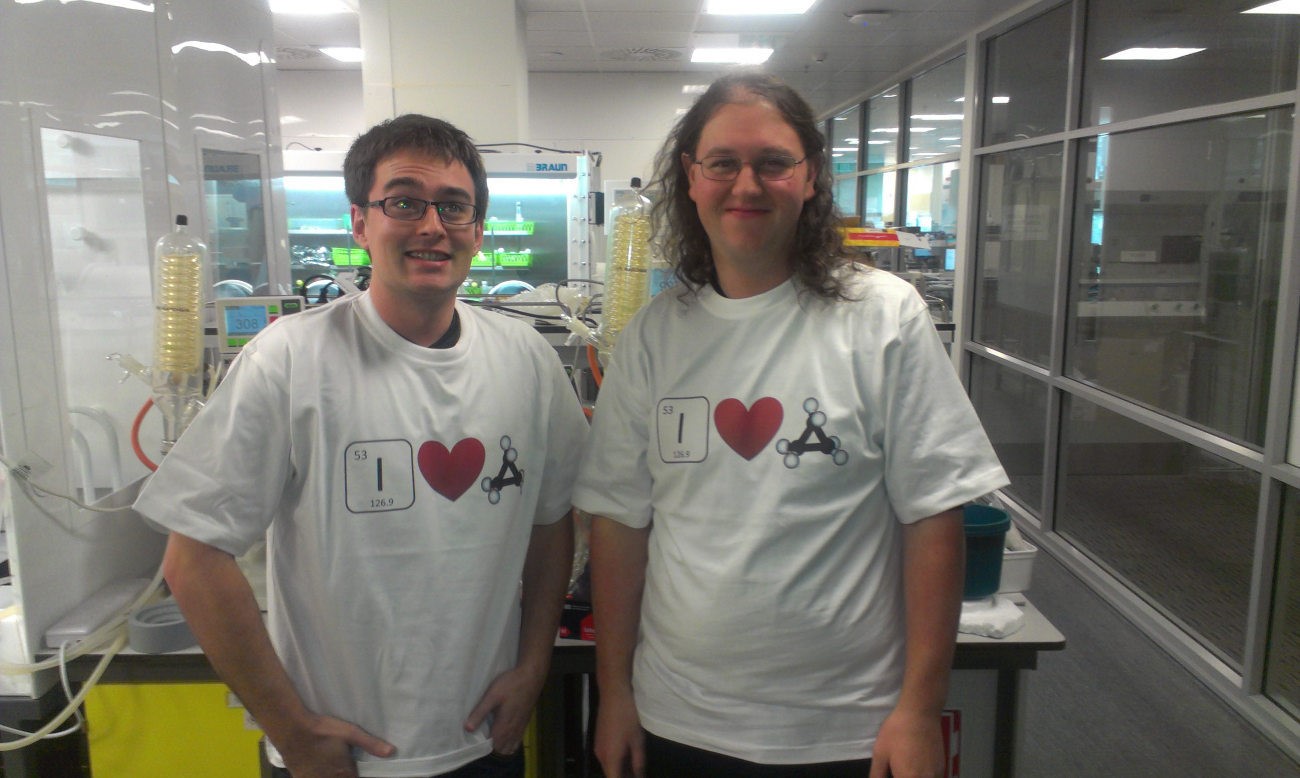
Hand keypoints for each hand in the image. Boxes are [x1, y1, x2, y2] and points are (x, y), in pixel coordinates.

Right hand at [278, 713, 394, 777]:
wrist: (292, 729)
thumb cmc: (323, 730)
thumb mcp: (350, 733)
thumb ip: (370, 744)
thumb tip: (391, 752)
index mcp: (343, 773)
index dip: (355, 775)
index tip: (356, 769)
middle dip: (345, 775)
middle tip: (344, 765)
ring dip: (332, 775)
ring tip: (332, 765)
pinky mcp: (300, 777)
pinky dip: (318, 775)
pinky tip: (318, 768)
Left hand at [463, 665, 545, 754]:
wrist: (532, 676)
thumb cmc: (510, 685)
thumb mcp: (492, 696)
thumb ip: (480, 712)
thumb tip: (467, 729)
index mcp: (503, 726)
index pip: (493, 746)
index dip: (484, 749)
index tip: (475, 746)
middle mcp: (513, 729)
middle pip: (502, 748)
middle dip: (492, 750)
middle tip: (481, 744)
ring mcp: (521, 726)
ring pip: (511, 745)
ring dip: (502, 747)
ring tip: (492, 744)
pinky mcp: (525, 721)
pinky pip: (518, 739)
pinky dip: (511, 744)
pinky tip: (507, 740)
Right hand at [592, 689, 644, 777]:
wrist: (613, 695)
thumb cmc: (627, 717)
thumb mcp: (637, 740)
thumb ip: (638, 762)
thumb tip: (639, 776)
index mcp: (610, 758)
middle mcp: (600, 756)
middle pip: (610, 774)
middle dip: (623, 776)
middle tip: (637, 774)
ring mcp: (598, 748)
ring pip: (608, 766)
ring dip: (620, 770)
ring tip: (635, 769)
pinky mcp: (599, 740)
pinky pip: (607, 757)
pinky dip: (616, 761)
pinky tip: (628, 758)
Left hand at [869, 708, 944, 777]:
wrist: (920, 713)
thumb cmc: (896, 731)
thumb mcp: (880, 753)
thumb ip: (877, 774)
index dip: (895, 777)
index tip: (892, 773)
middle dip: (903, 776)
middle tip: (896, 769)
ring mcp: (936, 774)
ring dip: (914, 776)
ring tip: (906, 766)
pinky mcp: (942, 766)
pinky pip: (933, 777)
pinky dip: (924, 775)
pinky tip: (916, 765)